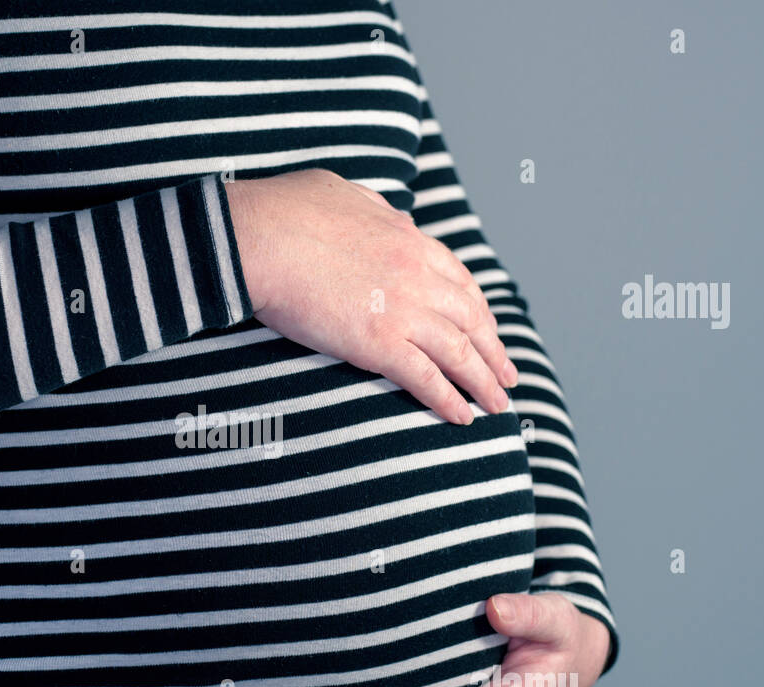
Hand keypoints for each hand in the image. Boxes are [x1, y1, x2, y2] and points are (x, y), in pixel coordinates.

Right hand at [225, 168, 517, 425]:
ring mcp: (402, 309)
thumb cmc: (282, 211)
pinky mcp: (380, 343)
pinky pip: (426, 378)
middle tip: (507, 374)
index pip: (457, 279)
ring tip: (497, 403)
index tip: (487, 328)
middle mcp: (417, 273)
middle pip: (471, 318)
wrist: (256, 237)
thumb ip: (373, 210)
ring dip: (483, 382)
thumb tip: (388, 218)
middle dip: (493, 349)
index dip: (478, 309)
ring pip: (460, 352)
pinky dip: (448, 400)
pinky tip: (462, 417)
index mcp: (406, 238)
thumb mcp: (342, 193)